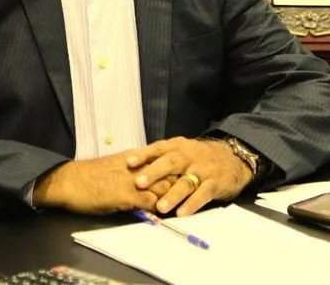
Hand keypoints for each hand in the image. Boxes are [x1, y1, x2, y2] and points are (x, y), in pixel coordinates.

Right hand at [32, 151, 176, 214]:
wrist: (71, 180)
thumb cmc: (89, 175)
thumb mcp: (113, 166)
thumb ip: (130, 169)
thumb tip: (143, 175)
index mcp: (134, 158)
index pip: (163, 161)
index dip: (176, 170)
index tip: (189, 175)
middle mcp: (136, 167)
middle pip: (168, 173)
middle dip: (182, 183)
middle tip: (196, 192)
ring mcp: (132, 181)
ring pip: (163, 187)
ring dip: (175, 197)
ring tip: (188, 206)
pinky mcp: (126, 195)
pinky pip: (149, 202)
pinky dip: (160, 209)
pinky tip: (167, 215)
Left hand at [126, 137, 252, 216]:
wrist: (232, 157)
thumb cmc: (198, 156)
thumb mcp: (181, 149)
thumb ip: (161, 156)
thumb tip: (133, 164)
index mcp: (178, 146)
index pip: (158, 148)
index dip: (143, 155)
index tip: (128, 162)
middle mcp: (189, 156)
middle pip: (170, 162)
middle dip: (154, 172)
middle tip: (139, 183)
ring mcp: (202, 170)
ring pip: (185, 182)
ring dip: (172, 195)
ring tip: (160, 207)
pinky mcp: (214, 183)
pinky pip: (203, 194)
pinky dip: (192, 204)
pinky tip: (182, 213)